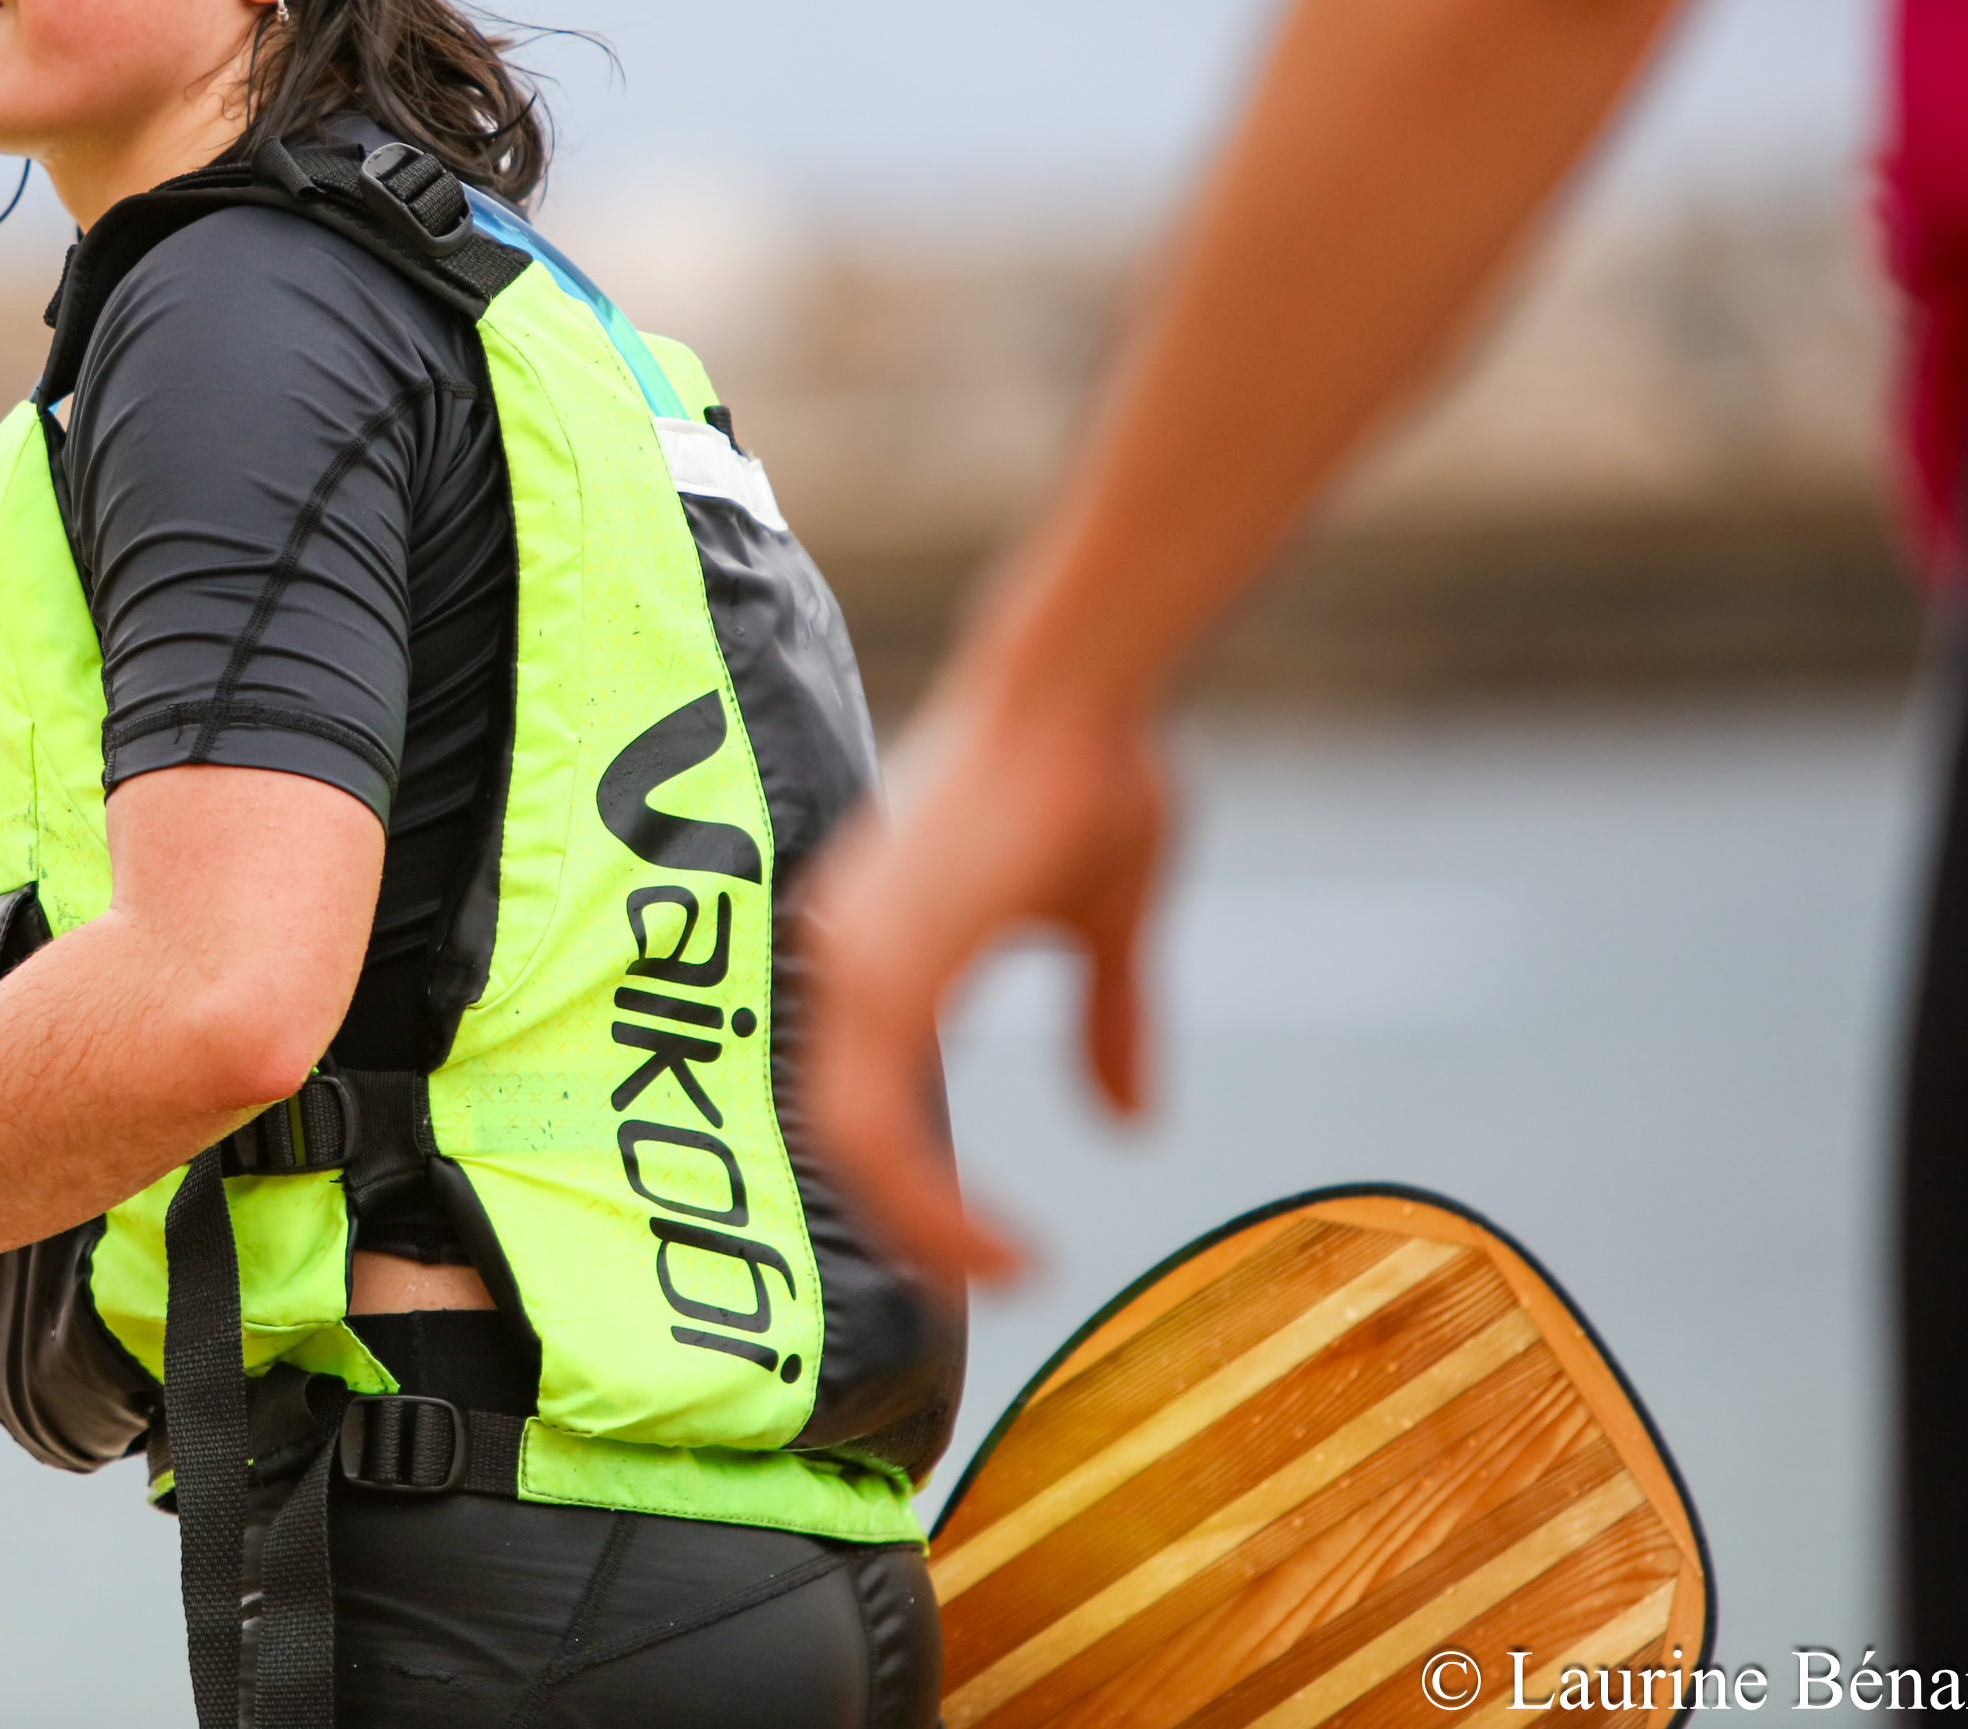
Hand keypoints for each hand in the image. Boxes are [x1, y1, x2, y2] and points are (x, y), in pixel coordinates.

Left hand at [800, 670, 1170, 1286]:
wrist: (1081, 688)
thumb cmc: (1093, 772)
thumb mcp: (1107, 921)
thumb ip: (1105, 1017)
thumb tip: (1126, 1122)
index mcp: (879, 945)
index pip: (859, 1099)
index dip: (911, 1186)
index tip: (994, 1246)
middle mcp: (844, 955)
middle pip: (840, 1137)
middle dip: (909, 1225)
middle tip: (989, 1278)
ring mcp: (854, 961)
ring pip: (847, 1146)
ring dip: (922, 1228)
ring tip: (1006, 1272)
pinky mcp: (885, 969)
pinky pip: (873, 1125)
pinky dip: (927, 1202)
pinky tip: (1002, 1242)